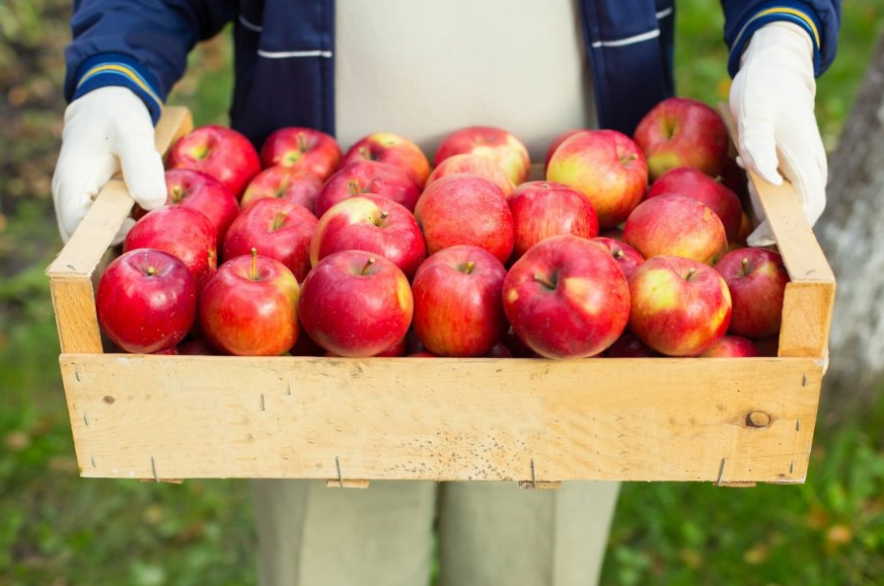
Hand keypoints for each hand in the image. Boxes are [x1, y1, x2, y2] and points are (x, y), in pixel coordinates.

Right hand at [52, 86, 165, 242]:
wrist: (109, 101)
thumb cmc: (117, 114)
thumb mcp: (133, 133)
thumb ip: (142, 166)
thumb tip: (152, 204)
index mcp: (72, 183)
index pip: (77, 229)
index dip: (105, 237)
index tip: (135, 228)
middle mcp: (71, 197)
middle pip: (85, 239)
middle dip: (114, 246)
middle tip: (147, 239)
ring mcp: (83, 201)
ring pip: (97, 234)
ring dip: (121, 238)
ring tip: (148, 232)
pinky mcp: (98, 201)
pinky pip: (107, 224)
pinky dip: (125, 227)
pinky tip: (148, 223)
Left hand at [729, 22, 825, 246]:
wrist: (774, 68)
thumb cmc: (765, 88)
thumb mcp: (756, 112)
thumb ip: (759, 145)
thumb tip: (770, 181)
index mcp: (805, 160)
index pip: (806, 208)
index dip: (784, 228)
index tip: (758, 239)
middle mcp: (806, 169)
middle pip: (798, 214)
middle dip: (776, 234)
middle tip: (747, 245)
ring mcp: (796, 169)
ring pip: (787, 206)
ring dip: (768, 222)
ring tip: (743, 236)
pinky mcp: (783, 167)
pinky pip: (776, 194)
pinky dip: (761, 205)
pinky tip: (743, 205)